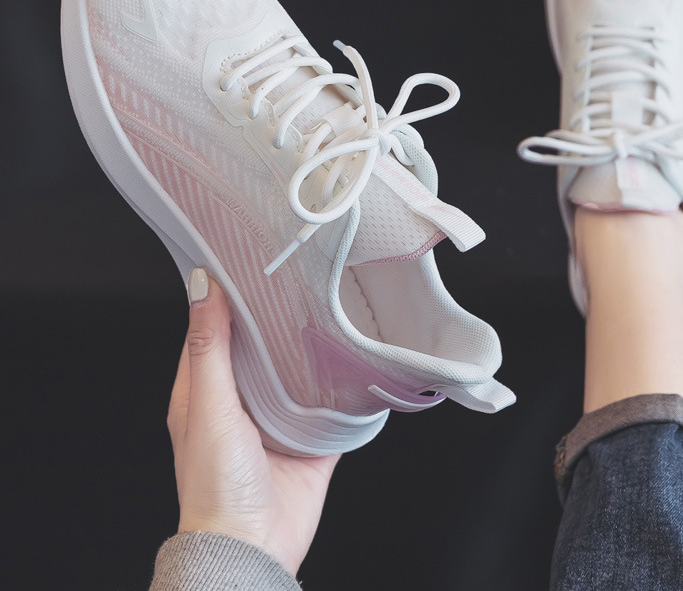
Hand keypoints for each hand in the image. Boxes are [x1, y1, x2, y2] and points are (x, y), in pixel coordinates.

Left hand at [166, 268, 339, 574]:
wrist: (254, 547)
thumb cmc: (217, 485)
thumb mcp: (209, 406)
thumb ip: (211, 347)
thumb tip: (203, 288)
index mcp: (207, 390)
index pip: (216, 330)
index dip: (227, 296)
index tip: (246, 261)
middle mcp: (243, 400)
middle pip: (260, 346)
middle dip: (276, 317)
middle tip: (298, 278)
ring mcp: (278, 419)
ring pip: (297, 370)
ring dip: (309, 348)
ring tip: (329, 308)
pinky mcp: (311, 438)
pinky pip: (330, 403)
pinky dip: (341, 384)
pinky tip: (353, 361)